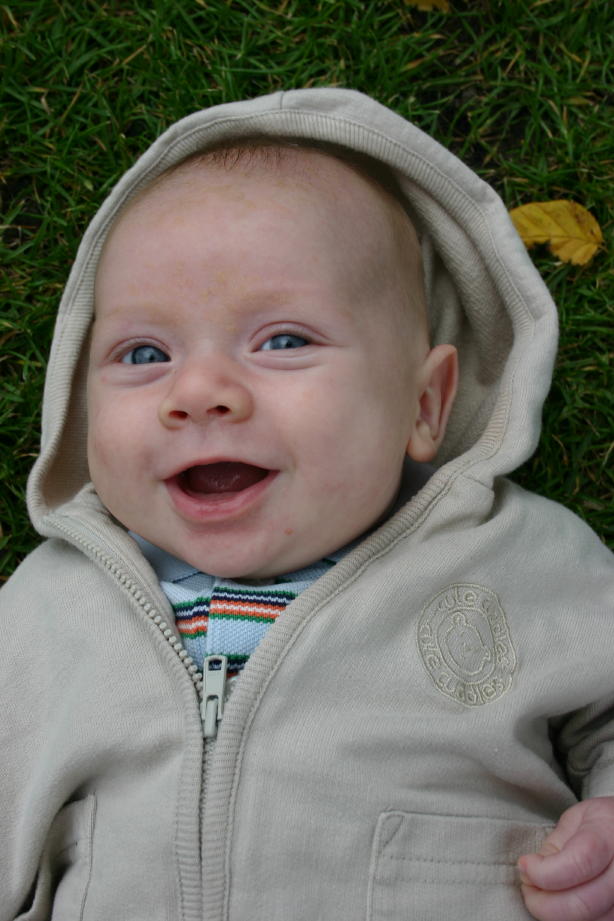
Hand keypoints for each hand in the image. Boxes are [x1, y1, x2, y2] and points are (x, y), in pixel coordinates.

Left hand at [519, 797, 613, 920]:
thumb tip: (529, 873)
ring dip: (555, 914)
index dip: (543, 872)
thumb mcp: (576, 820)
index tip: (524, 865)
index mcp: (609, 836)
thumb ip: (555, 846)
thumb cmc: (602, 822)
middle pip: (583, 904)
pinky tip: (559, 902)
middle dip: (543, 903)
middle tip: (526, 886)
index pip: (577, 863)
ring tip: (541, 893)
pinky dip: (570, 919)